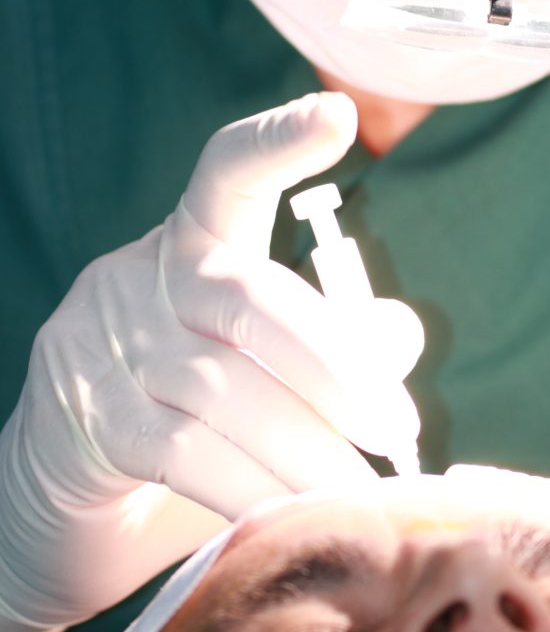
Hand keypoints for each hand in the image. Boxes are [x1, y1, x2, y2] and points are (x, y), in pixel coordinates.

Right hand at [0, 92, 423, 631]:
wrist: (65, 491)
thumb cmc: (190, 407)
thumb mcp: (260, 362)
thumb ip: (332, 338)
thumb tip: (400, 336)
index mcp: (192, 239)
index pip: (228, 172)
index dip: (279, 142)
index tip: (338, 116)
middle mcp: (143, 278)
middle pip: (249, 298)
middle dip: (336, 364)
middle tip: (397, 426)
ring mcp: (106, 349)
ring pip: (226, 390)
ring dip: (308, 450)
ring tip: (367, 488)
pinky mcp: (92, 425)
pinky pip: (187, 455)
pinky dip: (254, 488)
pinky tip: (300, 515)